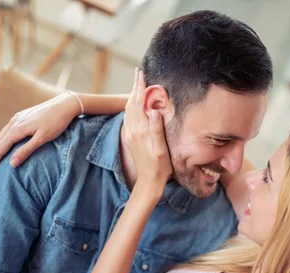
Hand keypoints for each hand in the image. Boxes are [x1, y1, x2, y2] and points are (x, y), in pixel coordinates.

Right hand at [0, 92, 81, 175]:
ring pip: (1, 136)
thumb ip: (26, 150)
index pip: (0, 149)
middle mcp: (14, 122)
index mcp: (17, 129)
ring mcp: (17, 118)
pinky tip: (3, 145)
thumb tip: (11, 164)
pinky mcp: (22, 116)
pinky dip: (1, 140)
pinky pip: (7, 130)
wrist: (65, 104)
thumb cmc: (57, 123)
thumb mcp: (43, 138)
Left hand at [122, 69, 171, 196]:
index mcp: (141, 130)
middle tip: (138, 73)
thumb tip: (154, 111)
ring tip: (137, 85)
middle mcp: (133, 130)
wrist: (149, 182)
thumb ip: (157, 130)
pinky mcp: (130, 139)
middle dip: (135, 87)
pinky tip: (134, 105)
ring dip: (132, 96)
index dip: (140, 87)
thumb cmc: (160, 167)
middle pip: (132, 103)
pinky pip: (128, 117)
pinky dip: (131, 106)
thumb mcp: (162, 149)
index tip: (141, 73)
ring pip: (129, 109)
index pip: (139, 103)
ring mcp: (130, 134)